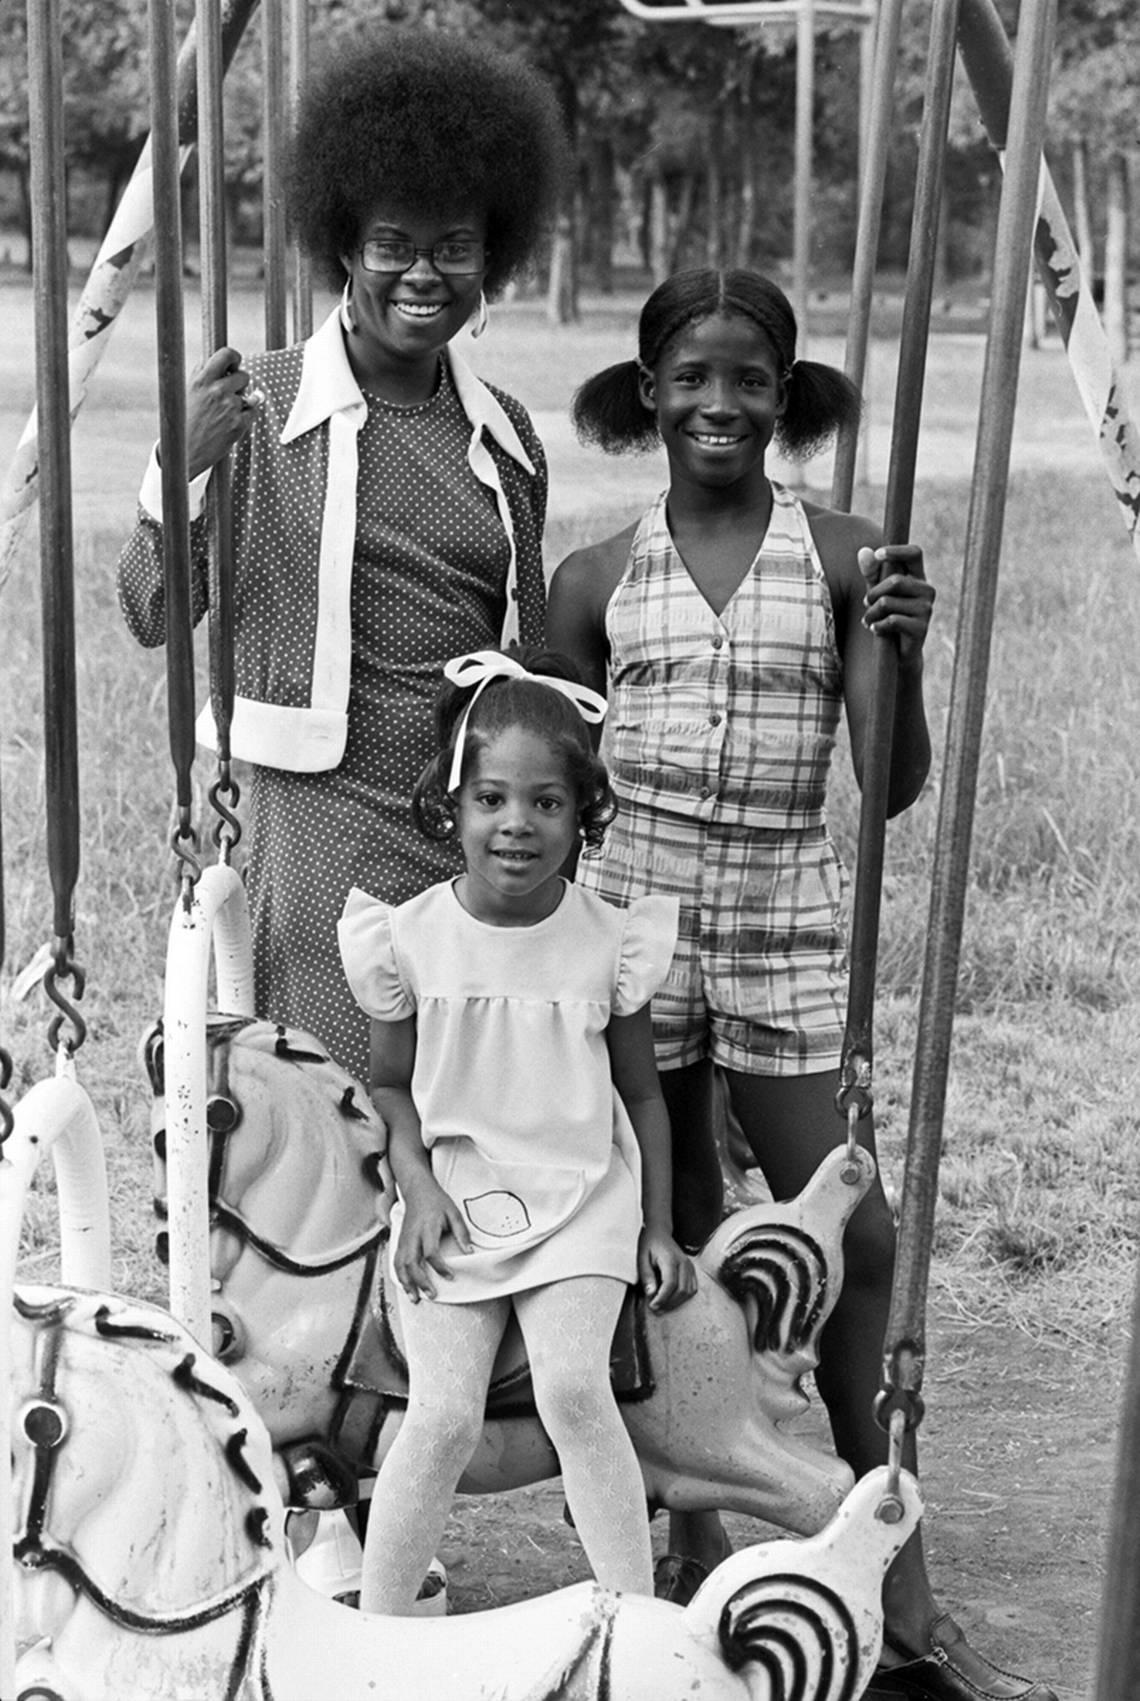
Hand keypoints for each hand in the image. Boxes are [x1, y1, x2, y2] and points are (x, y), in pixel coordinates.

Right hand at [186, 346, 262, 478]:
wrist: (184, 452)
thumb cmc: (185, 421)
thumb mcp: (187, 391)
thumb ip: (202, 374)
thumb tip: (221, 361)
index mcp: (202, 379)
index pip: (227, 354)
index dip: (235, 358)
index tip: (234, 365)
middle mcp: (217, 391)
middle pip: (244, 375)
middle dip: (240, 384)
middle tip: (229, 394)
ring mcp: (229, 408)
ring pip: (249, 396)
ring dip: (241, 402)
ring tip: (223, 413)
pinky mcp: (239, 424)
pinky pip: (252, 411)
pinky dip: (245, 416)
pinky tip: (229, 423)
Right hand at [394, 1181, 472, 1302]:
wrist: (417, 1190)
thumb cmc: (436, 1201)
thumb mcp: (454, 1213)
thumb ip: (461, 1233)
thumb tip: (469, 1252)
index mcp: (427, 1227)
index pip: (430, 1252)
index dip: (440, 1267)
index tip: (450, 1276)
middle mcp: (412, 1235)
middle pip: (412, 1262)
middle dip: (420, 1281)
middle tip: (431, 1294)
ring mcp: (403, 1239)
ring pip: (400, 1264)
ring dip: (406, 1283)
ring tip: (415, 1298)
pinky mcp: (399, 1241)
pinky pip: (396, 1261)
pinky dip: (399, 1276)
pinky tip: (406, 1286)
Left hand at [638, 1224, 697, 1311]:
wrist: (659, 1232)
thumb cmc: (649, 1244)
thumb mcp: (641, 1258)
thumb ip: (647, 1276)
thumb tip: (651, 1293)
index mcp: (670, 1259)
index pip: (670, 1284)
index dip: (662, 1298)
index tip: (653, 1306)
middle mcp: (683, 1263)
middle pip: (681, 1290)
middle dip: (668, 1303)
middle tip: (656, 1308)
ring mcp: (689, 1266)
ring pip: (688, 1291)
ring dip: (676, 1302)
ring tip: (662, 1305)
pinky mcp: (691, 1269)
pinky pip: (692, 1288)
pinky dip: (683, 1297)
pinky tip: (672, 1298)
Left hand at [858, 544, 934, 667]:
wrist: (899, 653)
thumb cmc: (888, 616)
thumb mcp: (878, 592)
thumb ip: (871, 572)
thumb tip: (863, 551)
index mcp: (918, 577)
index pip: (914, 553)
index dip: (897, 551)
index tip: (878, 554)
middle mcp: (927, 590)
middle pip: (895, 581)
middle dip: (873, 593)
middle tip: (865, 603)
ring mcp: (926, 609)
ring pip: (888, 603)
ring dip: (871, 612)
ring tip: (868, 619)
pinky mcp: (922, 628)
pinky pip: (892, 621)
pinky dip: (877, 626)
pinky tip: (875, 629)